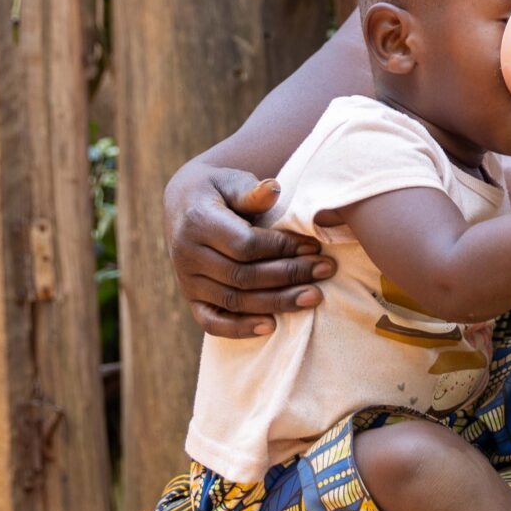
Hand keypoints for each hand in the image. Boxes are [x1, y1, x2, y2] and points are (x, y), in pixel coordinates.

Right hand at [165, 163, 336, 337]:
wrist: (185, 204)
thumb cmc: (219, 190)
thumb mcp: (232, 181)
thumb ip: (252, 190)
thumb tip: (273, 189)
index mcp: (199, 221)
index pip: (245, 244)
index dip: (282, 248)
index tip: (314, 246)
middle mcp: (188, 254)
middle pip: (243, 275)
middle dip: (289, 275)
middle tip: (325, 270)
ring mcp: (187, 280)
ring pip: (234, 300)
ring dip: (277, 302)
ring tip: (313, 297)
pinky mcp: (191, 298)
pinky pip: (212, 322)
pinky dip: (240, 328)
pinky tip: (271, 327)